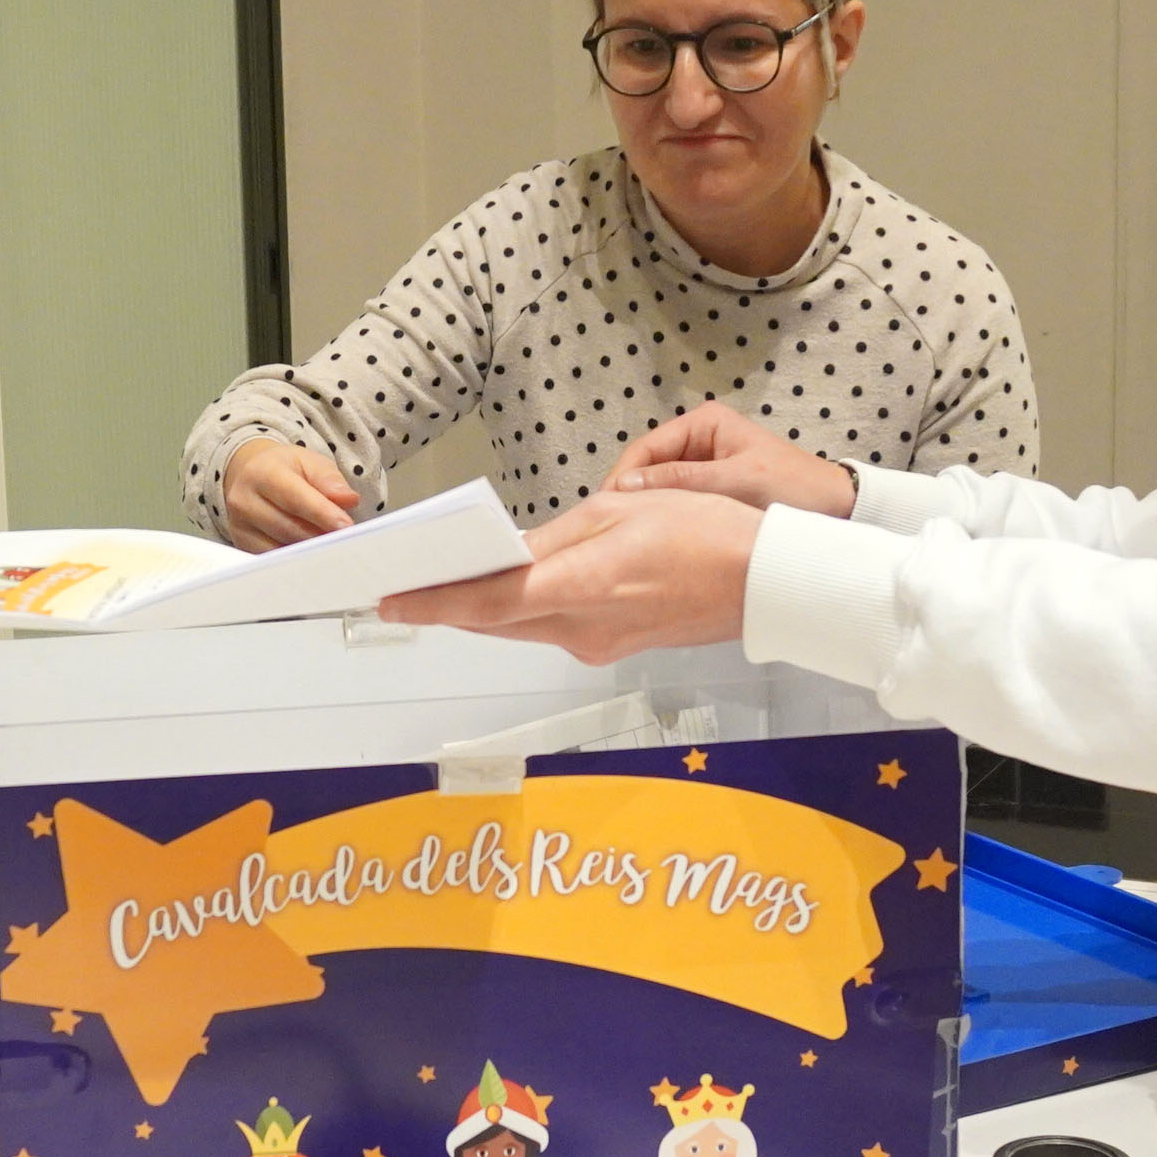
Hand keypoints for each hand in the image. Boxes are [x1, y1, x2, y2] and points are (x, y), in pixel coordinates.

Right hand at [222, 440, 358, 547]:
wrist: (250, 474)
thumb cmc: (284, 469)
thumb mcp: (310, 463)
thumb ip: (330, 480)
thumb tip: (348, 499)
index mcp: (262, 472)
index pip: (295, 498)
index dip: (322, 514)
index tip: (345, 526)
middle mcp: (244, 499)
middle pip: (288, 527)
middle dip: (320, 535)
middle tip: (346, 539)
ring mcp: (239, 524)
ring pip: (281, 546)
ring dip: (310, 549)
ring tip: (331, 543)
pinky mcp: (242, 543)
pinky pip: (274, 557)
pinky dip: (296, 557)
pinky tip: (311, 551)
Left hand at [379, 488, 759, 662]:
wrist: (765, 581)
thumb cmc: (705, 533)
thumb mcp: (620, 508)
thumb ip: (554, 536)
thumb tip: (506, 553)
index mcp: (580, 587)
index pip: (486, 603)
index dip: (432, 604)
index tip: (391, 601)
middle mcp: (583, 629)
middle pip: (494, 622)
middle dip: (448, 605)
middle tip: (406, 588)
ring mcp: (599, 645)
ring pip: (522, 628)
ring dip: (486, 608)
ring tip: (452, 580)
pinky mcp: (615, 648)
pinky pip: (554, 629)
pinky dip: (527, 611)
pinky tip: (517, 589)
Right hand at [602, 404, 855, 517]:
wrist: (835, 510)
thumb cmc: (794, 488)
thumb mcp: (733, 481)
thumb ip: (679, 481)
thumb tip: (625, 487)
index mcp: (704, 423)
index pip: (644, 448)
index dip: (621, 478)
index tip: (606, 507)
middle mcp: (700, 439)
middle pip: (646, 468)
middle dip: (631, 496)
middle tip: (615, 527)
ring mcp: (704, 466)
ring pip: (659, 489)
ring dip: (648, 510)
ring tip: (633, 535)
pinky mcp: (711, 491)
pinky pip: (677, 503)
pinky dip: (667, 518)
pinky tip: (659, 537)